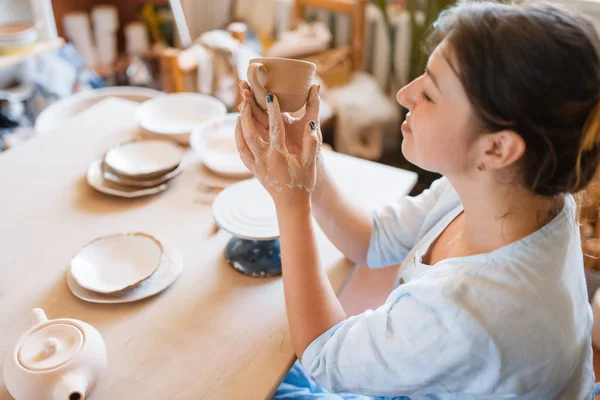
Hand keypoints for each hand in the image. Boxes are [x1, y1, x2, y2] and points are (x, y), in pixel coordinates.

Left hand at [235, 92, 320, 208]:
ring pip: (242, 141)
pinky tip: (239, 128)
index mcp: (279, 155)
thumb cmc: (303, 183)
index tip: (269, 95)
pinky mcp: (252, 169)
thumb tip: (311, 124)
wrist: (291, 204)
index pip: (275, 127)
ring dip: (240, 124)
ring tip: (241, 110)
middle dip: (248, 114)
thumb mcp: (311, 164)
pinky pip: (241, 151)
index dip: (272, 110)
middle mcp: (265, 159)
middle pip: (251, 132)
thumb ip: (311, 143)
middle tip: (246, 98)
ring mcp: (256, 165)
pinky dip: (238, 138)